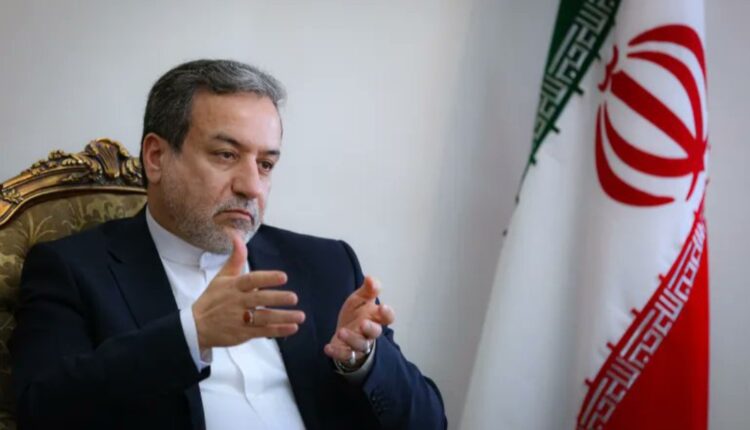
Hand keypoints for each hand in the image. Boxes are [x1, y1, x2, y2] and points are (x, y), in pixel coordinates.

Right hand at [192, 232, 305, 349]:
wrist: (196, 326)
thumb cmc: (213, 299)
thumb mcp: (222, 277)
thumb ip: (235, 258)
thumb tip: (237, 236)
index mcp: (233, 286)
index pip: (251, 280)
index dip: (267, 278)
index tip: (284, 277)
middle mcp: (237, 302)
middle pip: (259, 300)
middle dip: (277, 299)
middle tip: (294, 297)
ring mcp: (240, 319)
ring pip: (264, 318)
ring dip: (283, 317)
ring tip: (300, 315)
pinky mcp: (242, 334)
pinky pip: (262, 332)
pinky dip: (278, 330)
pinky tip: (292, 328)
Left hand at [323, 276, 394, 368]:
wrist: (345, 332)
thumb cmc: (356, 314)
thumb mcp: (360, 299)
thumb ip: (368, 289)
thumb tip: (370, 278)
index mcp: (375, 317)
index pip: (387, 317)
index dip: (387, 313)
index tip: (382, 307)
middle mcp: (370, 332)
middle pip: (375, 333)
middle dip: (370, 329)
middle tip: (363, 323)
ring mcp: (360, 344)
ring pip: (360, 345)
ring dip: (351, 339)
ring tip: (341, 331)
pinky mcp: (348, 353)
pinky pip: (344, 355)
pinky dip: (336, 352)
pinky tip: (328, 347)